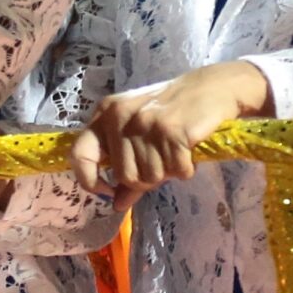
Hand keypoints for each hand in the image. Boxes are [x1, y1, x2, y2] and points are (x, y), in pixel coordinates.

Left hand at [70, 61, 273, 202]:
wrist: (212, 87)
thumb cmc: (174, 111)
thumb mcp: (142, 133)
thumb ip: (126, 167)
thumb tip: (116, 205)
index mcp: (106, 114)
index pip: (80, 153)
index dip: (89, 179)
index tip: (107, 190)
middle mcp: (120, 116)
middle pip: (125, 175)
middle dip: (148, 177)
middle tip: (164, 159)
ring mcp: (145, 122)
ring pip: (152, 177)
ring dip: (169, 171)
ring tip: (177, 149)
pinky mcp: (170, 130)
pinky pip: (176, 171)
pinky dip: (186, 168)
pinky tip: (189, 149)